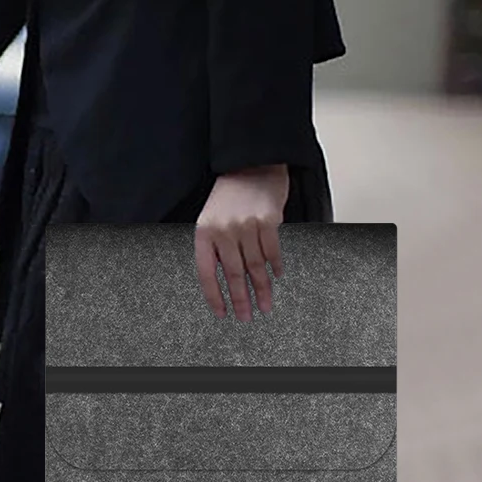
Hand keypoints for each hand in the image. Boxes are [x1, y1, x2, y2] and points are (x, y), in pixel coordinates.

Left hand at [194, 165, 289, 321]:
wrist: (251, 164)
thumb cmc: (230, 194)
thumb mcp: (212, 219)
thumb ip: (216, 247)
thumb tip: (224, 281)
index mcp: (204, 232)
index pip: (206, 272)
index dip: (214, 296)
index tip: (222, 313)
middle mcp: (223, 230)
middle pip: (233, 274)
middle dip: (241, 299)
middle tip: (246, 317)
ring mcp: (246, 225)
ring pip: (255, 266)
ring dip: (261, 290)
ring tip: (264, 305)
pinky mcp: (267, 220)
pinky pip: (272, 251)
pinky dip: (275, 267)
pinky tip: (276, 277)